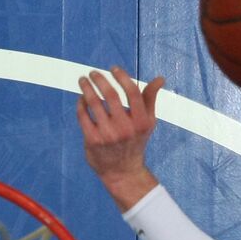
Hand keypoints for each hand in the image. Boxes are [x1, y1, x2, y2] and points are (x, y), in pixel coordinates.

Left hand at [76, 67, 165, 209]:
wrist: (122, 172)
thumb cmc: (135, 141)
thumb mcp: (147, 122)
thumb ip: (150, 99)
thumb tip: (160, 79)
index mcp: (141, 122)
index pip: (132, 92)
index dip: (122, 77)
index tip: (113, 68)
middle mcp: (125, 128)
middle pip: (111, 95)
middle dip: (100, 80)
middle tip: (93, 72)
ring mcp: (108, 135)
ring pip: (94, 104)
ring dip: (86, 88)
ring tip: (82, 80)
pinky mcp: (93, 141)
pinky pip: (83, 116)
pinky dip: (81, 104)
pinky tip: (81, 98)